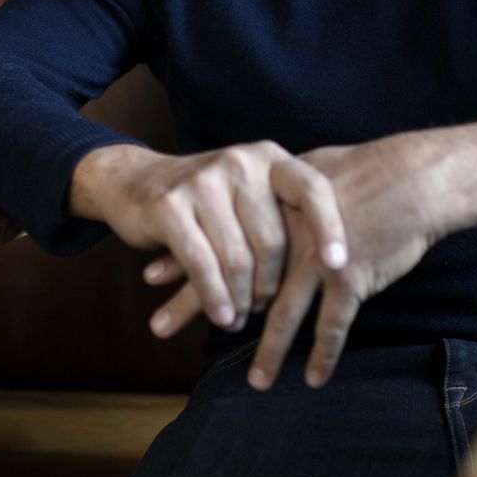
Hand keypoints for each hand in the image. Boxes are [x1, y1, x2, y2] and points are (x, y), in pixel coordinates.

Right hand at [70, 142, 347, 335]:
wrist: (134, 181)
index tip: (340, 265)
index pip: (312, 189)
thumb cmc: (208, 198)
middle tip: (261, 308)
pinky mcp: (170, 207)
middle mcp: (238, 163)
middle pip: (273, 241)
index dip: (329, 228)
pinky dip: (215, 299)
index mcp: (267, 158)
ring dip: (241, 300)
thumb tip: (341, 264)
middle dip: (270, 286)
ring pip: (238, 260)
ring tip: (238, 319)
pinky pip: (202, 265)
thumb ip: (286, 212)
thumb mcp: (250, 191)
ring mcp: (202, 182)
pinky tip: (221, 316)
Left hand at [144, 135, 447, 389]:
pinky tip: (315, 378)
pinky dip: (324, 353)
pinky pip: (335, 324)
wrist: (412, 180)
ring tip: (256, 382)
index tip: (149, 280)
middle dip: (195, 306)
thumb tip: (251, 191)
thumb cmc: (363, 173)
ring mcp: (318, 260)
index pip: (219, 239)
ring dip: (268, 351)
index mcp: (272, 211)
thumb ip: (275, 192)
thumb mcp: (307, 173)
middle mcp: (288, 238)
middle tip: (158, 328)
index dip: (183, 260)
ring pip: (285, 313)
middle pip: (236, 279)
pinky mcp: (351, 278)